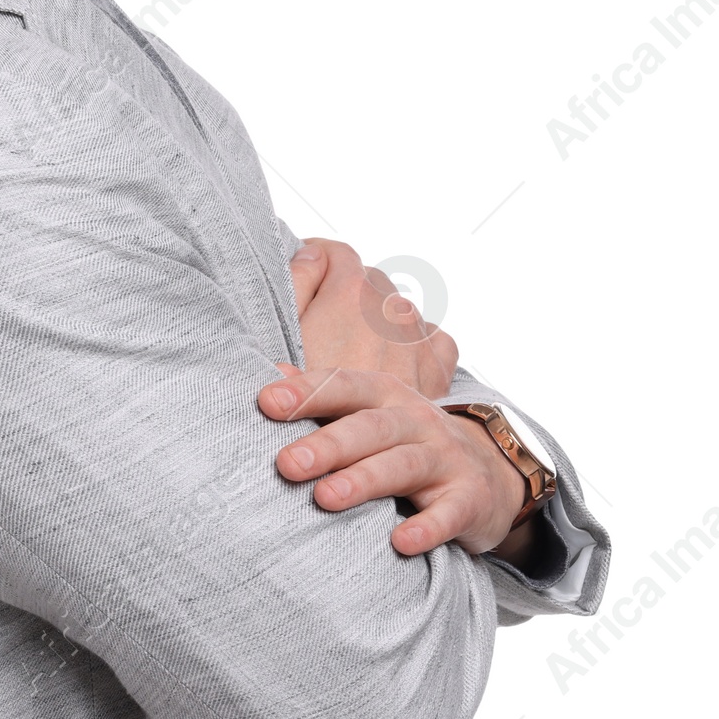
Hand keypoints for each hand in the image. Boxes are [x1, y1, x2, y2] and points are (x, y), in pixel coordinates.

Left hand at [256, 364, 527, 557]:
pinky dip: (428, 528)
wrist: (492, 475)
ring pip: (403, 465)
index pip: (345, 386)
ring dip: (364, 480)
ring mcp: (447, 458)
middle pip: (370, 426)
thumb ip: (323, 396)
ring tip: (325, 498)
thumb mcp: (371, 412)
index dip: (308, 392)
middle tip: (287, 464)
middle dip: (328, 444)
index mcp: (385, 395)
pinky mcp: (469, 499)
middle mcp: (416, 420)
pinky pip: (449, 514)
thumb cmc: (409, 442)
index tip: (266, 402)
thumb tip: (271, 375)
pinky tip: (400, 542)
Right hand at [284, 238, 457, 399]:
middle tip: (316, 330)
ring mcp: (418, 336)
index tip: (299, 280)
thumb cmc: (307, 406)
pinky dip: (413, 345)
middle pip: (365, 281)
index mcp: (352, 291)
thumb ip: (295, 281)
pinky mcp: (437, 368)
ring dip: (376, 322)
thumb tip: (311, 254)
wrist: (360, 464)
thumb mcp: (281, 339)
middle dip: (341, 296)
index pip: (333, 253)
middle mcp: (391, 306)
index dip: (311, 263)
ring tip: (351, 355)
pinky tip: (391, 364)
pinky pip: (430, 339)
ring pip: (397, 311)